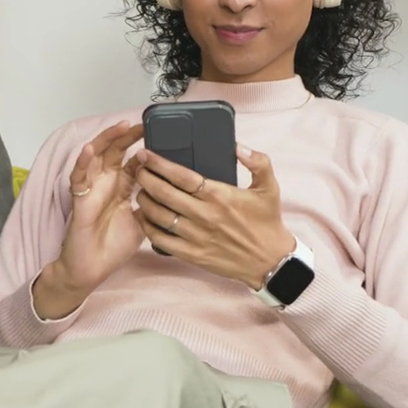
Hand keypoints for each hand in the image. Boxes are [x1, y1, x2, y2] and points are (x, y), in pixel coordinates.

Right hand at [34, 121, 145, 318]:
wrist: (92, 269)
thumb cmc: (113, 247)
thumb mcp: (142, 223)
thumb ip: (152, 206)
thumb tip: (173, 194)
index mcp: (122, 187)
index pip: (134, 161)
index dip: (145, 148)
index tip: (161, 134)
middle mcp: (107, 183)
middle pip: (116, 151)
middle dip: (128, 136)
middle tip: (143, 123)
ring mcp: (92, 188)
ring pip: (96, 156)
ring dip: (107, 140)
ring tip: (120, 127)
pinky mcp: (79, 198)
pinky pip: (78, 176)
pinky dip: (83, 162)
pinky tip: (90, 150)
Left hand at [128, 144, 295, 288]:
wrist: (270, 261)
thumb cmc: (267, 223)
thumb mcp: (270, 188)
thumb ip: (258, 162)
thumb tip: (238, 146)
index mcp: (219, 195)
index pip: (181, 176)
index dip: (159, 164)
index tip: (145, 155)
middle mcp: (204, 215)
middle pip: (164, 193)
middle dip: (145, 178)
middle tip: (137, 169)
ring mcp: (196, 236)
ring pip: (159, 216)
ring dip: (144, 201)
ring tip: (139, 191)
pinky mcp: (192, 254)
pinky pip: (161, 240)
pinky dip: (148, 228)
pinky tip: (144, 218)